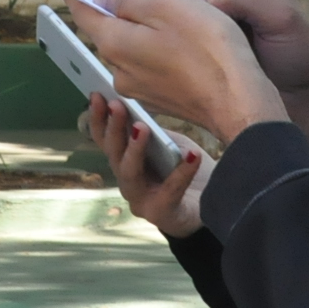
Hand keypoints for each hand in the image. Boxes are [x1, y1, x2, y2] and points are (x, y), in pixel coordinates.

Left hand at [72, 0, 289, 146]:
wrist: (239, 102)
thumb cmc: (207, 49)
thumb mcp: (167, 8)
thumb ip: (128, 1)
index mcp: (115, 43)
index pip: (85, 14)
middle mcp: (119, 71)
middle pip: (111, 33)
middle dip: (122, 14)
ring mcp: (140, 89)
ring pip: (133, 51)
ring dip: (146, 35)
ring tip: (179, 24)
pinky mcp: (162, 100)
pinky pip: (151, 68)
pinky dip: (160, 54)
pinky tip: (186, 49)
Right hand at [87, 94, 211, 237]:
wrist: (212, 209)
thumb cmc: (185, 172)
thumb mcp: (170, 147)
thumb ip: (156, 134)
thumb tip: (143, 111)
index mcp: (125, 162)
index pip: (105, 140)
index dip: (98, 118)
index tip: (96, 94)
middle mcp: (127, 182)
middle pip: (113, 154)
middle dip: (114, 128)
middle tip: (116, 105)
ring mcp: (140, 200)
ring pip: (129, 173)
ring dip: (134, 149)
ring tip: (143, 127)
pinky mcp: (162, 213)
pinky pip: (170, 190)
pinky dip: (182, 171)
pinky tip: (193, 154)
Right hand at [164, 0, 308, 95]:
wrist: (308, 94)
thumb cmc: (301, 51)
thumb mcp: (279, 15)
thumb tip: (202, 1)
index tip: (197, 18)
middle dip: (183, 17)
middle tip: (204, 41)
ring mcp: (212, 21)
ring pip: (174, 22)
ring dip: (186, 38)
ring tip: (209, 56)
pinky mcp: (207, 47)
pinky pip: (180, 45)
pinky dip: (187, 54)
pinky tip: (205, 68)